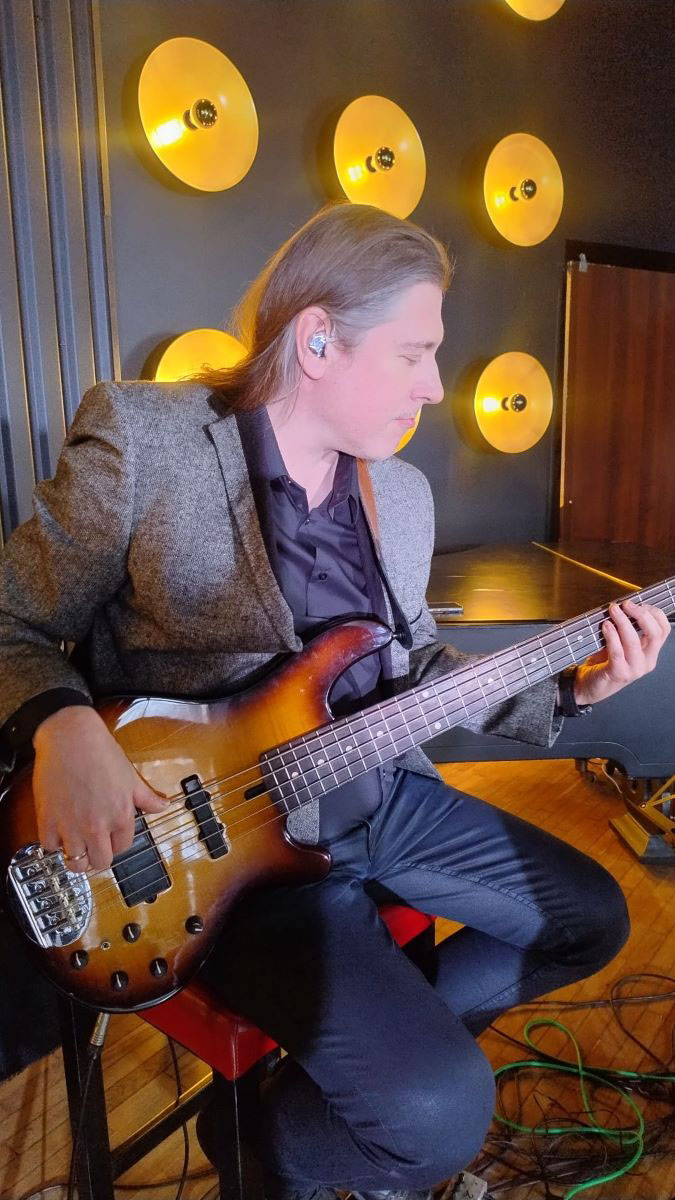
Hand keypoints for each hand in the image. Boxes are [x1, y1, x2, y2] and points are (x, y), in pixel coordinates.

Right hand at [32, 706, 168, 871]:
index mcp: (120, 816)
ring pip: (75, 863)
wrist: (70, 737)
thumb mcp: (131, 776)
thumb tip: (164, 806)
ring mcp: (71, 826)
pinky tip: (60, 831)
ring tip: (77, 845)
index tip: (112, 836)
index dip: (118, 842)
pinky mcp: (48, 821)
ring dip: (77, 856)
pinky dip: (54, 843)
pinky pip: (51, 847)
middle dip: (99, 856)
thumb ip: (148, 798)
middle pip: (101, 862)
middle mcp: (96, 826)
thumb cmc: (101, 752)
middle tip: (95, 846)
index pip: (123, 847)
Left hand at [574, 599, 670, 706]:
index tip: (639, 602)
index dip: (654, 613)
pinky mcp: (619, 674)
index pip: (663, 630)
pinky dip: (611, 635)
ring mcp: (634, 669)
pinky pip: (617, 651)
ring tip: (613, 611)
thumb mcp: (621, 644)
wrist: (589, 686)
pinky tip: (606, 626)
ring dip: (623, 622)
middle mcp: (646, 661)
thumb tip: (624, 606)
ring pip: (635, 641)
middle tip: (627, 604)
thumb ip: (626, 629)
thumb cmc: (604, 662)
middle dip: (641, 614)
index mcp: (650, 652)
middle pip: (655, 634)